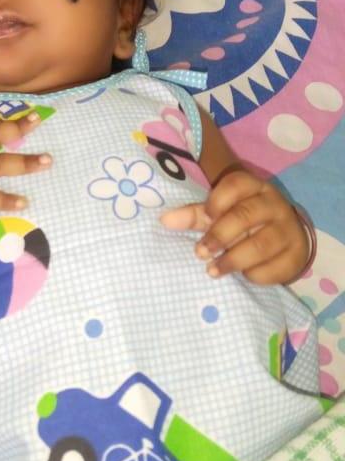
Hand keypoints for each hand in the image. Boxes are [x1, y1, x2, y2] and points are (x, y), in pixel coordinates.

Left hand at [160, 168, 309, 283]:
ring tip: (212, 270)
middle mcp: (274, 205)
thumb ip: (194, 215)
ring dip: (233, 260)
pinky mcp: (297, 256)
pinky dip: (255, 275)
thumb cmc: (242, 220)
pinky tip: (242, 276)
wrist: (284, 236)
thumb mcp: (220, 212)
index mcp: (254, 187)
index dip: (217, 200)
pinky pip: (275, 268)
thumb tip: (164, 221)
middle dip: (219, 235)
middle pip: (246, 216)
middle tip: (200, 252)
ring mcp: (289, 230)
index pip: (236, 184)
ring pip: (261, 245)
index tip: (205, 216)